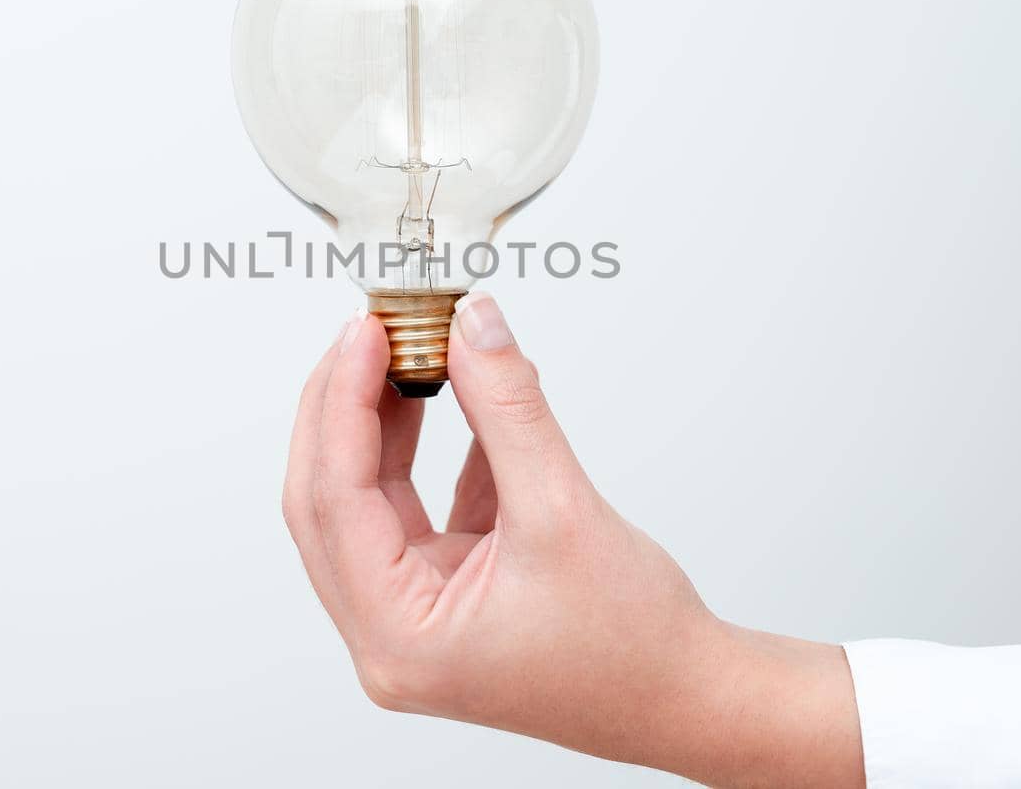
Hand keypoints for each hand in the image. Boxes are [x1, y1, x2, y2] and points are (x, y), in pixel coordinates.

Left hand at [281, 292, 863, 787]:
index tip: (364, 332)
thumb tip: (471, 324)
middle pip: (331, 499)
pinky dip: (426, 453)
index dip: (342, 404)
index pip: (334, 498)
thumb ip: (508, 407)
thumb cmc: (633, 642)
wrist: (688, 697)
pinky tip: (447, 397)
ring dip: (383, 425)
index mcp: (396, 636)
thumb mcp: (562, 507)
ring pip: (368, 500)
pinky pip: (412, 510)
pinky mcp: (442, 595)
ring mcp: (411, 617)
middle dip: (346, 409)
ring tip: (405, 350)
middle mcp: (387, 635)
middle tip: (372, 331)